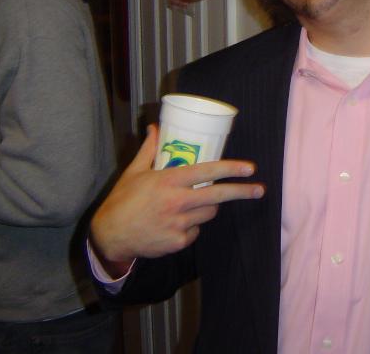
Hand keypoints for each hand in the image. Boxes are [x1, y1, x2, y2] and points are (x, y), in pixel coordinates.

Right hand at [89, 125, 264, 275]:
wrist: (110, 235)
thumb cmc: (122, 200)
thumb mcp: (134, 171)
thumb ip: (149, 149)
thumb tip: (154, 127)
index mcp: (169, 181)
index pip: (207, 172)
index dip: (231, 168)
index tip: (249, 168)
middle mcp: (177, 202)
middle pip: (218, 196)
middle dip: (242, 191)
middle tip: (259, 189)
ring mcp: (179, 223)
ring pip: (209, 213)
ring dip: (209, 206)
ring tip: (195, 202)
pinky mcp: (178, 241)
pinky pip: (195, 231)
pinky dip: (192, 226)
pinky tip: (175, 222)